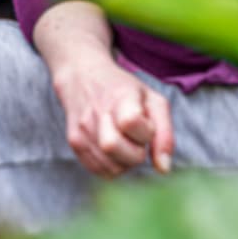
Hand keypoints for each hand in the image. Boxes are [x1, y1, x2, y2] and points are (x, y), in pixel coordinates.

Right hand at [33, 0, 172, 178]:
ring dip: (124, 163)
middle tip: (137, 140)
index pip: (134, 125)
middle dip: (136, 155)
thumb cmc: (122, 84)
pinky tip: (112, 149)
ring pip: (109, 166)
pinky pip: (97, 170)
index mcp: (120, 95)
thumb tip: (165, 168)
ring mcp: (82, 127)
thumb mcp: (151, 96)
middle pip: (121, 152)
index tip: (143, 123)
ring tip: (126, 143)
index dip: (146, 132)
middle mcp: (98, 111)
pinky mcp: (72, 139)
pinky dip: (110, 168)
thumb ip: (165, 131)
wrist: (78, 68)